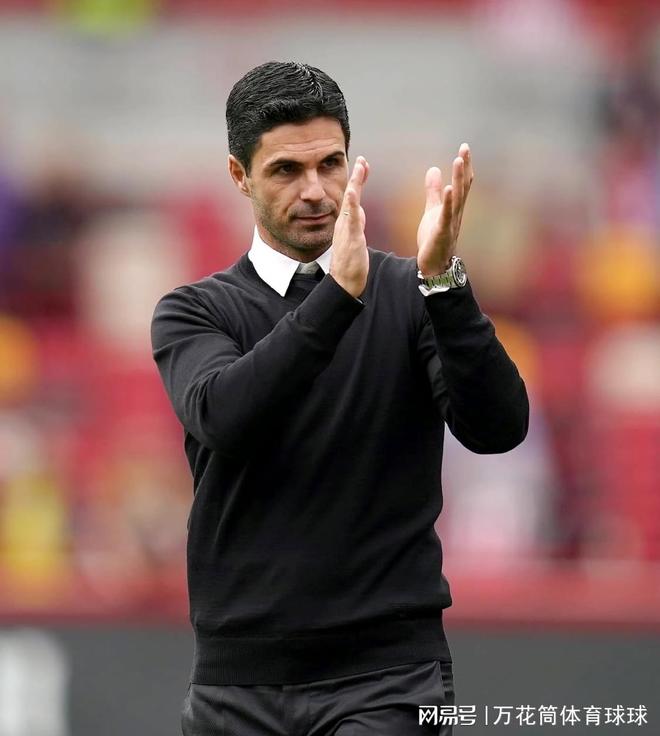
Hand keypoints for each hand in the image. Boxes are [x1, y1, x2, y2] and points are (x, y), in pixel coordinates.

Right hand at [330, 156, 369, 297]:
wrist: (343, 281)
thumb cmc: (350, 262)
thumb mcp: (355, 236)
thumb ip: (357, 222)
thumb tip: (360, 210)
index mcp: (347, 222)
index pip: (353, 197)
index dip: (358, 180)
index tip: (363, 165)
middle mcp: (344, 222)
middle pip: (351, 195)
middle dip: (356, 176)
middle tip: (362, 159)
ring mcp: (346, 229)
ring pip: (350, 202)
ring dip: (355, 184)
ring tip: (360, 168)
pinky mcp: (351, 237)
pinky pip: (351, 218)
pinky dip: (351, 203)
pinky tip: (352, 192)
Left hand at [417, 143, 473, 275]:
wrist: (433, 264)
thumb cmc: (434, 238)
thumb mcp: (432, 210)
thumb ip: (433, 191)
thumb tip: (433, 169)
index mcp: (454, 207)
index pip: (461, 183)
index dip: (464, 166)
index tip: (464, 148)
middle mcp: (456, 213)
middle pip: (462, 186)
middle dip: (464, 168)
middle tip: (465, 148)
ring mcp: (451, 222)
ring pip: (457, 198)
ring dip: (458, 179)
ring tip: (458, 161)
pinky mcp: (442, 232)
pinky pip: (446, 215)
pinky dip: (448, 202)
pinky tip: (448, 188)